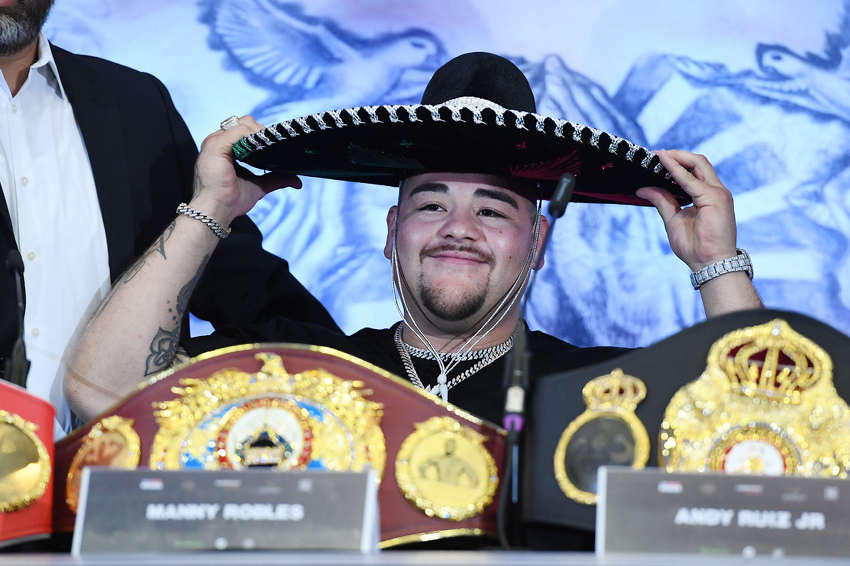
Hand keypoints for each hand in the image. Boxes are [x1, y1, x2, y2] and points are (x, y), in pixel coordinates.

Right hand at [190, 115, 301, 225]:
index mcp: (225, 147)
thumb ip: (275, 179)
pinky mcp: (216, 144)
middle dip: (263, 133)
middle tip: (276, 147)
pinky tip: (263, 147)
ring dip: (261, 133)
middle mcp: (218, 140)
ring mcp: (215, 141)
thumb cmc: (231, 200)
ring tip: (271, 147)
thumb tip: (297, 182)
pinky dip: (254, 136)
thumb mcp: (258, 186)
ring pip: (244, 123)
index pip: (245, 129)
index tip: (276, 145)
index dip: (262, 135)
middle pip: (246, 122)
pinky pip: (239, 131)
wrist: (217, 210)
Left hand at [636, 149, 737, 270]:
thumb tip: (643, 189)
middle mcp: (716, 191)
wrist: (709, 264)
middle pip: (699, 163)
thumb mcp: (673, 220)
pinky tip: (663, 162)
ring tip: (658, 154)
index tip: (657, 159)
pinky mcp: (715, 198)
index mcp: (708, 196)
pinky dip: (676, 170)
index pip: (695, 171)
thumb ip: (662, 202)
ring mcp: (717, 193)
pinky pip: (691, 180)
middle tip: (656, 154)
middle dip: (678, 155)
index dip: (677, 162)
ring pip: (699, 164)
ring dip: (677, 157)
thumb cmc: (695, 247)